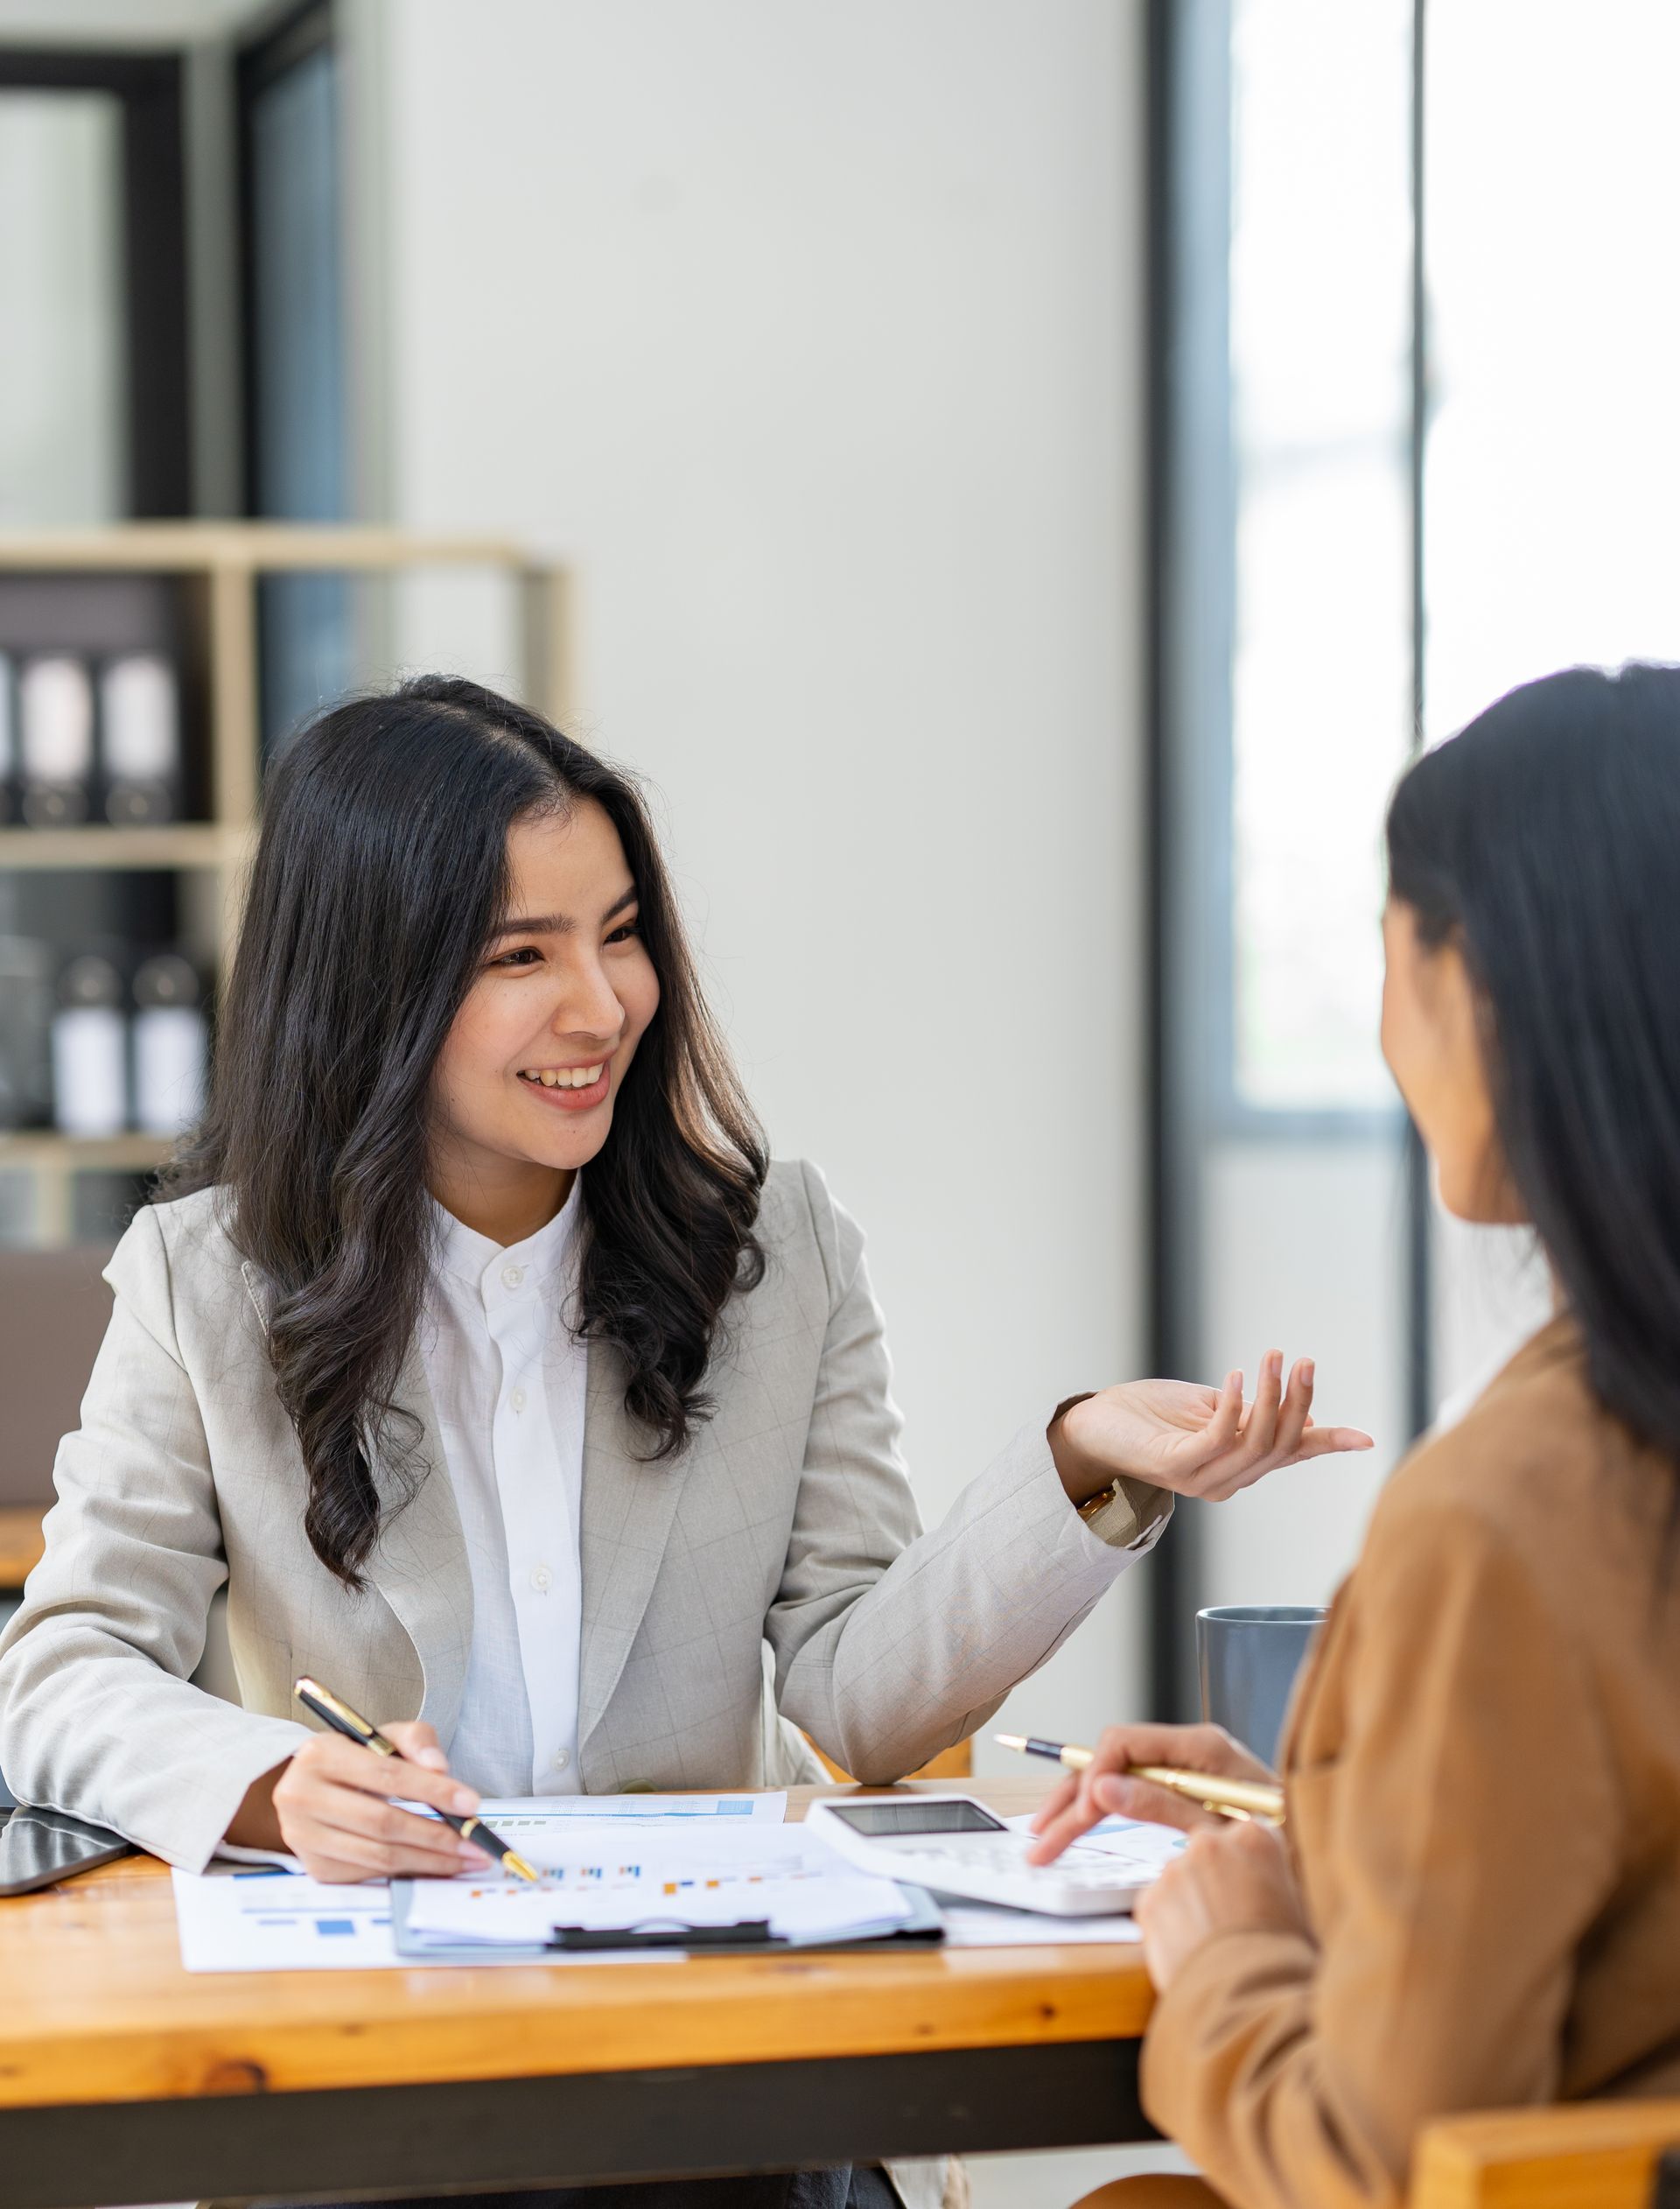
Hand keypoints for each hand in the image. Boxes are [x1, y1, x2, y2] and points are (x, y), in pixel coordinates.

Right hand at [239, 1720, 491, 1883]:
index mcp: (320, 1755)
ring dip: (429, 1860)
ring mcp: (304, 1838)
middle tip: (474, 1841)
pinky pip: (370, 1874)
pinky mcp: (315, 1868)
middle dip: (437, 1835)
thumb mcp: (381, 1736)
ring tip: (465, 1857)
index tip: (471, 1803)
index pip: (387, 1775)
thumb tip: (441, 1768)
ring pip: (378, 1855)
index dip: (433, 1790)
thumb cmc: (354, 1759)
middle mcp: (302, 1798)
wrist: (307, 1787)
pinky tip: (436, 1866)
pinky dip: (408, 1872)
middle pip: (383, 1822)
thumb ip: (416, 1741)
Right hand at [1027, 1721, 1276, 1861]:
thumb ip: (1162, 1805)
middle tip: (1042, 1838)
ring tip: (1044, 1836)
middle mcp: (1189, 1750)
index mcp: (1200, 1746)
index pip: (1123, 1742)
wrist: (1326, 1855)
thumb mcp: (1221, 1826)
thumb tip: (1105, 1790)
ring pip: (1116, 1778)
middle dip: (1072, 1798)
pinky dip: (1103, 1810)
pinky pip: (1133, 1791)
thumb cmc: (1287, 1838)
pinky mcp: (1187, 1791)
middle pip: (1111, 1761)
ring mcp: (1186, 1769)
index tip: (1082, 1816)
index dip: (1094, 1777)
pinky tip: (1078, 1823)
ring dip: (1078, 1805)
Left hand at [1051, 1350, 1371, 1504]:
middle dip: (1297, 1401)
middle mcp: (1227, 1480)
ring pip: (1255, 1442)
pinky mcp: (1175, 1466)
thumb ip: (1252, 1412)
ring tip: (1273, 1357)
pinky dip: (1234, 1407)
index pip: (1293, 1453)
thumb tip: (1304, 1410)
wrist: (1095, 1425)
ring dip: (1269, 1397)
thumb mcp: (1213, 1407)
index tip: (1367, 1439)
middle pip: (1280, 1445)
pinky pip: (1217, 1439)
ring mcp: (1201, 1478)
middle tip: (1303, 1361)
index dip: (1329, 1443)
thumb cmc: (1152, 1414)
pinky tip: (1238, 1377)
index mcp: (1240, 1466)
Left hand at [1133, 1817, 1308, 1991]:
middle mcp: (1211, 1843)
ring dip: (1188, 1903)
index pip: (1244, 1836)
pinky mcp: (1149, 1899)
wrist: (1251, 2000)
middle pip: (1205, 1851)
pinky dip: (1167, 1928)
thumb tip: (1269, 1887)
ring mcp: (1176, 1869)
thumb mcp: (1298, 1908)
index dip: (1244, 1866)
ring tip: (1211, 1944)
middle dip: (1212, 1879)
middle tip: (1227, 1917)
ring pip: (1178, 1880)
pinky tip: (1190, 1953)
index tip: (1246, 1887)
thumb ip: (1274, 1881)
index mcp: (1256, 1838)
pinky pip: (1156, 1908)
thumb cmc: (1285, 1962)